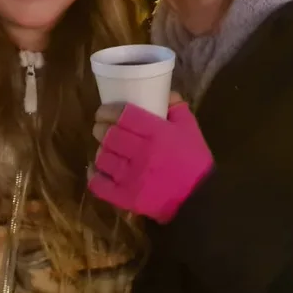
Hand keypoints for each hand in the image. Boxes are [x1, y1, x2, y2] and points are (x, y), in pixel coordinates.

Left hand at [88, 94, 212, 223]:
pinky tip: (97, 169)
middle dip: (100, 129)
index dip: (108, 111)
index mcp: (157, 133)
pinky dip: (94, 175)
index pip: (123, 115)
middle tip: (101, 128)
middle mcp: (141, 153)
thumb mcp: (191, 129)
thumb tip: (165, 93)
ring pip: (103, 158)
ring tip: (105, 149)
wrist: (197, 199)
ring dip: (101, 151)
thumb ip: (177, 108)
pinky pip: (99, 184)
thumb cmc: (194, 161)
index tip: (103, 112)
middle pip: (109, 135)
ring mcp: (131, 177)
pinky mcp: (125, 197)